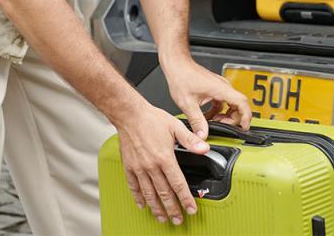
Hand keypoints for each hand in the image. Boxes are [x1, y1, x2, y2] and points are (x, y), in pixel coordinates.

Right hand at [113, 104, 206, 224]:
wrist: (129, 115)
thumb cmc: (151, 119)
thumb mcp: (175, 126)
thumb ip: (191, 140)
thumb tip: (204, 148)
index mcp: (165, 158)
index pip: (178, 184)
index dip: (185, 199)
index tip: (191, 209)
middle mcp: (151, 166)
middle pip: (164, 193)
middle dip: (172, 209)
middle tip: (178, 220)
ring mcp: (139, 168)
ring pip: (149, 193)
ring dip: (156, 208)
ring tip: (162, 218)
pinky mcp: (129, 167)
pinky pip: (133, 186)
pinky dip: (138, 198)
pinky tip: (143, 205)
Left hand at [164, 58, 252, 137]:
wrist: (177, 64)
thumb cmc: (182, 76)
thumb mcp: (188, 104)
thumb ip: (197, 121)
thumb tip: (202, 135)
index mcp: (221, 89)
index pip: (242, 102)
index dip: (246, 116)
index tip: (243, 127)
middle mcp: (223, 87)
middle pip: (239, 106)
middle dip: (232, 119)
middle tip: (221, 126)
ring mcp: (220, 87)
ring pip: (231, 105)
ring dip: (225, 116)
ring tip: (213, 122)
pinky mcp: (215, 89)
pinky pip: (222, 103)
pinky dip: (218, 111)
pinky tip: (207, 116)